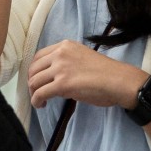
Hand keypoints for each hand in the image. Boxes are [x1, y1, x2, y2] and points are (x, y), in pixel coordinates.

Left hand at [27, 40, 147, 109]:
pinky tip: (41, 105)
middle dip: (32, 82)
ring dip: (33, 92)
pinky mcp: (62, 84)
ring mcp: (60, 68)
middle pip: (34, 68)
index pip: (39, 55)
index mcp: (65, 45)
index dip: (34, 69)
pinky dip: (36, 100)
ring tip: (40, 100)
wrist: (118, 81)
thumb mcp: (82, 57)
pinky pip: (40, 93)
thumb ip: (67, 61)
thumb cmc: (106, 73)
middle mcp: (60, 53)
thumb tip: (55, 76)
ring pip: (34, 81)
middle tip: (37, 92)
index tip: (37, 79)